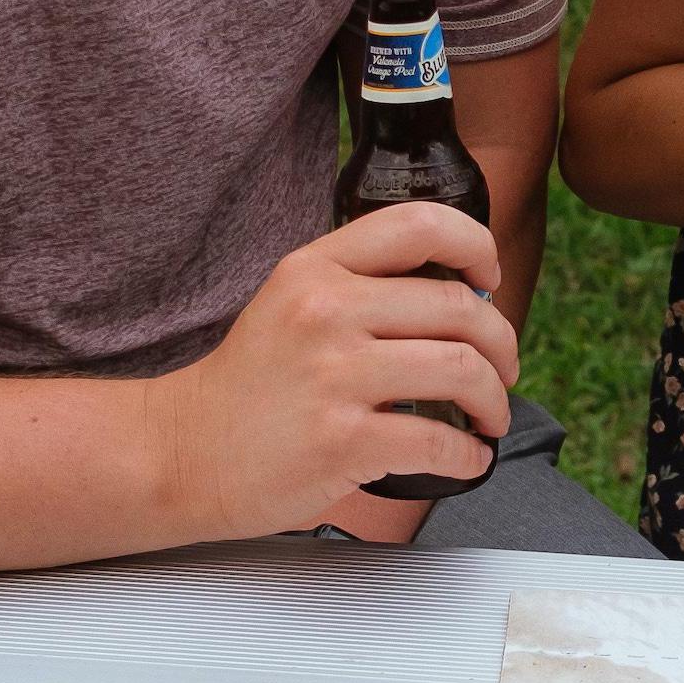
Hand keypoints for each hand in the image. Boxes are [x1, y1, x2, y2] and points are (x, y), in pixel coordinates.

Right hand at [151, 205, 520, 544]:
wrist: (181, 451)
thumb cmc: (248, 386)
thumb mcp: (289, 305)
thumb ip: (357, 289)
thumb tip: (457, 297)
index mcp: (315, 269)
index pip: (419, 224)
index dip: (476, 245)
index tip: (489, 279)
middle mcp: (326, 311)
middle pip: (458, 306)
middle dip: (501, 343)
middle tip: (502, 369)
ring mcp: (333, 376)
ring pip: (460, 370)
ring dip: (493, 399)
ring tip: (490, 416)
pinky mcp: (341, 441)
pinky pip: (438, 440)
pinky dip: (470, 454)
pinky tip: (468, 457)